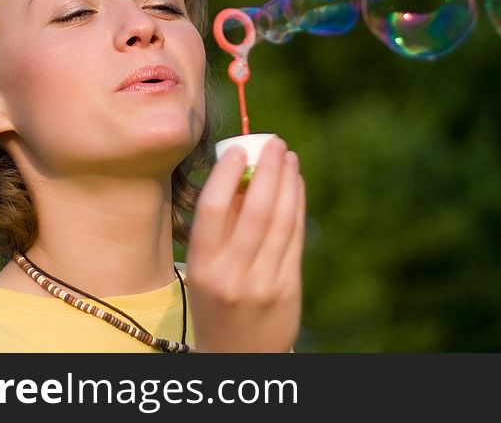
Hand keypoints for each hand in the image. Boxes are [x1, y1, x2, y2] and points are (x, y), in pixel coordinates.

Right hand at [186, 136, 304, 351]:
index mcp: (203, 268)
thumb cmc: (216, 302)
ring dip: (287, 182)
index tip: (238, 148)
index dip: (227, 174)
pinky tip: (296, 184)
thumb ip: (221, 227)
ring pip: (281, 221)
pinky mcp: (289, 288)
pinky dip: (297, 205)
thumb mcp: (205, 270)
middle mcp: (233, 276)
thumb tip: (241, 173)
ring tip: (288, 157)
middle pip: (256, 211)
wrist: (238, 356)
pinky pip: (295, 237)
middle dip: (267, 170)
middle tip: (274, 143)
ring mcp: (265, 283)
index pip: (214, 210)